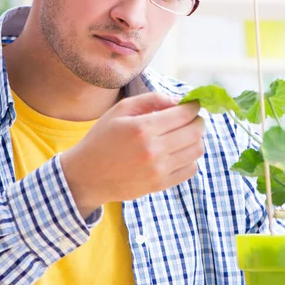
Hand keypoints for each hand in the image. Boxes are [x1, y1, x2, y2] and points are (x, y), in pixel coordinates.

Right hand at [61, 92, 204, 217]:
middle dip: (197, 121)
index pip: (184, 114)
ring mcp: (158, 170)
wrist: (87, 175)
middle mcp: (153, 150)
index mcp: (142, 128)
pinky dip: (190, 158)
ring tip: (184, 135)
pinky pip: (191, 169)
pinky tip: (178, 152)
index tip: (193, 104)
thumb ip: (151, 99)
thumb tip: (178, 101)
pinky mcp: (160, 185)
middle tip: (191, 118)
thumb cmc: (103, 138)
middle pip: (195, 132)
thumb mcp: (121, 110)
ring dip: (196, 139)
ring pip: (196, 150)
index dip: (193, 106)